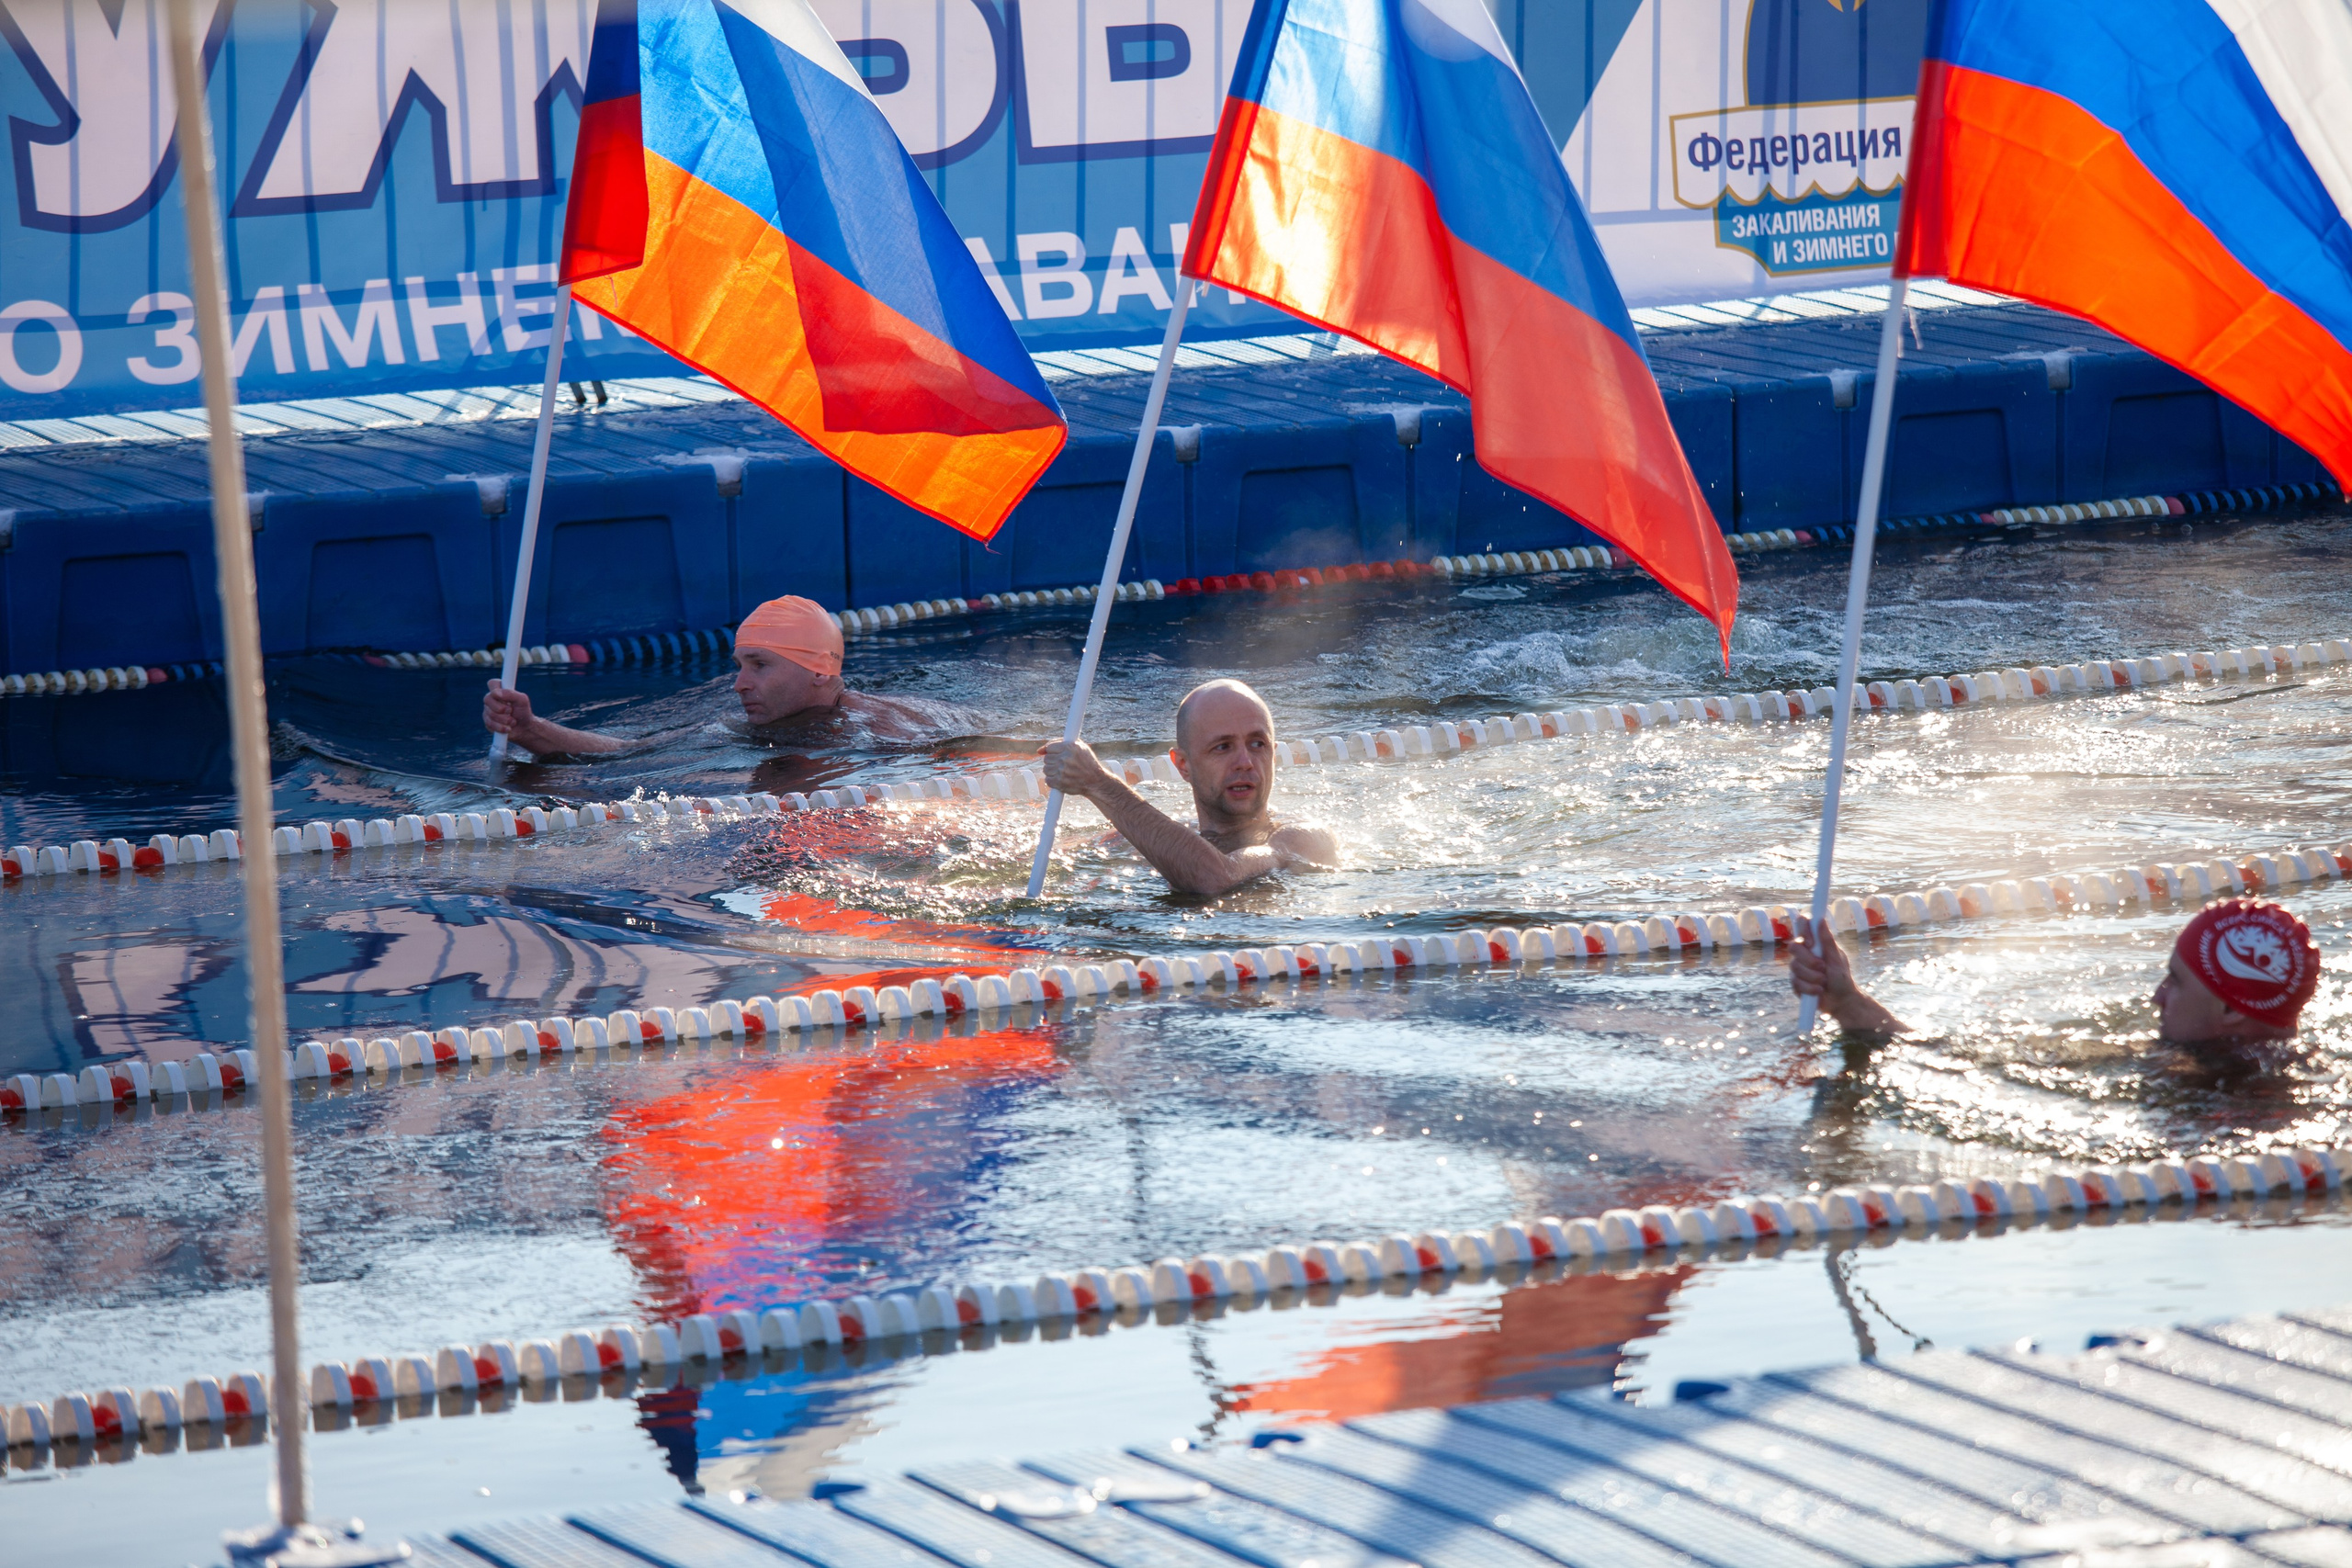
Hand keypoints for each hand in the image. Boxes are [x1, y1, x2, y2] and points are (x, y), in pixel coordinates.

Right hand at [484, 680, 535, 738]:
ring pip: (489, 713)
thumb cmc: (523, 711)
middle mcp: (491, 699)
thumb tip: (496, 693)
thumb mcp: (522, 701)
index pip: (492, 683)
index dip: (496, 689)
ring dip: (504, 719)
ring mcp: (488, 710)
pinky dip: (501, 727)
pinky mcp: (487, 722)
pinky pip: (490, 724)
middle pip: (487, 699)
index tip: (504, 697)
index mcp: (500, 690)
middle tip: (511, 711)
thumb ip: (511, 694)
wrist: (524, 728)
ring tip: (513, 721)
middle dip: (501, 708)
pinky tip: (508, 728)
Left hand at [1039, 737, 1112, 798]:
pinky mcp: (1059, 783)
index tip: (1057, 755)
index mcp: (1070, 747)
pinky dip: (1053, 781)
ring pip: (1046, 769)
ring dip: (1052, 771)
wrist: (1095, 781)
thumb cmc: (1087, 762)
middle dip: (1053, 762)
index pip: (1049, 747)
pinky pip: (1047, 780)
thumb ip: (1059, 742)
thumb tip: (1039, 751)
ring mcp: (1062, 771)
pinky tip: (1062, 779)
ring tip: (1063, 772)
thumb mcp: (1079, 746)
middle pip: (1046, 759)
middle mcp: (1065, 758)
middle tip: (1062, 765)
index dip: (1052, 752)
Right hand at [1787, 917, 1909, 1034]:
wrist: (1841, 1001)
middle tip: (1823, 968)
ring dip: (1812, 976)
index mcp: (1816, 943)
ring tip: (1824, 982)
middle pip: (1794, 947)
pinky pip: (1795, 982)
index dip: (1803, 930)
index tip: (1811, 943)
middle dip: (1809, 960)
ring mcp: (1798, 967)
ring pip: (1794, 966)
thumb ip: (1827, 940)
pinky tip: (1819, 991)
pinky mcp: (1795, 982)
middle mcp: (1804, 953)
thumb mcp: (1837, 958)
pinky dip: (1809, 987)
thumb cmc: (1842, 978)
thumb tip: (1820, 919)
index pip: (1802, 926)